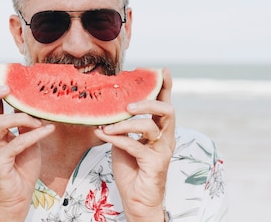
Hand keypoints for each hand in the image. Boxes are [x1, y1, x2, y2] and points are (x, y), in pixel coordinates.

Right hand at [0, 65, 54, 221]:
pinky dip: (35, 134)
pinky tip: (49, 130)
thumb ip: (25, 121)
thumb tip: (33, 101)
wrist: (18, 196)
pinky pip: (17, 143)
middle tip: (7, 87)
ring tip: (38, 119)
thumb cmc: (21, 166)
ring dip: (21, 117)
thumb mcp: (26, 138)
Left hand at [94, 68, 175, 221]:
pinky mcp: (154, 164)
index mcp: (161, 131)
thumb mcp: (124, 142)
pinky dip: (117, 139)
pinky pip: (135, 145)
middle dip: (147, 102)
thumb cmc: (132, 170)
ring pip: (149, 127)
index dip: (165, 87)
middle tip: (127, 104)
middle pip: (167, 111)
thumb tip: (107, 110)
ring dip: (125, 124)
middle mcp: (166, 139)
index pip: (165, 104)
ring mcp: (162, 151)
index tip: (161, 70)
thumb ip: (122, 126)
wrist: (136, 200)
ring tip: (107, 125)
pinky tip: (103, 135)